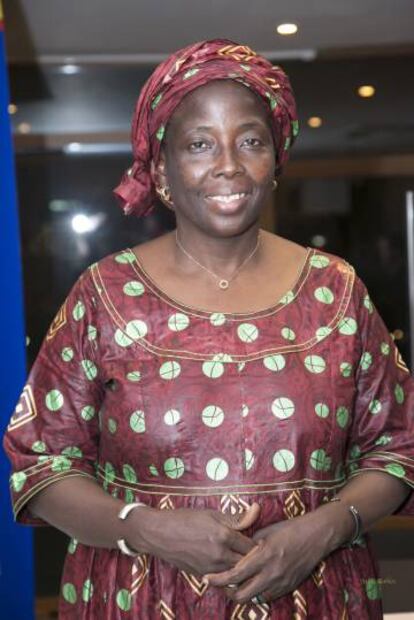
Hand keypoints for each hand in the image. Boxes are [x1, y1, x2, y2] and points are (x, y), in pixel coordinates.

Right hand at [127, 503, 259, 576]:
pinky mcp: (203, 576)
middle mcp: (219, 554)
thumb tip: (258, 510)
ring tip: (243, 559)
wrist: (160, 534)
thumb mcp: (212, 514)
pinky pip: (223, 579)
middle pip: (247, 563)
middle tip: (255, 552)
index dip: (258, 544)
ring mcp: (211, 568)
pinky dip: (229, 575)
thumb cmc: (186, 519)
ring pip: (236, 573)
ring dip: (242, 568)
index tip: (260, 541)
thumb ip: (237, 517)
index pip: (252, 546)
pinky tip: (228, 566)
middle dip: (253, 558)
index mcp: (223, 535)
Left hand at [203, 512, 326, 603]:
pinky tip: (253, 584)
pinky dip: (257, 593)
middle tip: (220, 585)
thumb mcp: (265, 532)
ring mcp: (281, 583)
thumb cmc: (289, 529)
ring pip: (254, 599)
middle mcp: (271, 573)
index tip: (207, 578)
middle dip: (227, 592)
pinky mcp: (288, 587)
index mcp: (263, 556)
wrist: (315, 536)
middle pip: (242, 595)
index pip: (235, 575)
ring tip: (235, 585)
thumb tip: (235, 552)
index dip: (219, 579)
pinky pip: (267, 597)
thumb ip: (249, 545)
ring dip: (243, 594)